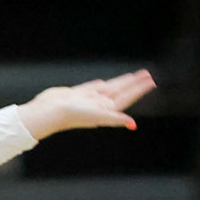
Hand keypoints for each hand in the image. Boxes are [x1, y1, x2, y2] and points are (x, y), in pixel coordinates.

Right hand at [17, 70, 155, 139]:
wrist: (49, 112)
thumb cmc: (71, 115)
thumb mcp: (97, 116)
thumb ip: (115, 119)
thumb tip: (133, 124)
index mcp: (106, 110)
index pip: (128, 97)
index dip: (140, 90)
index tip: (151, 82)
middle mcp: (99, 105)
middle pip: (122, 91)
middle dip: (135, 83)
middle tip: (147, 75)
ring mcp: (89, 99)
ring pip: (110, 88)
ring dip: (121, 82)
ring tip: (131, 77)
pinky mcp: (78, 94)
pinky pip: (93, 88)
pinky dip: (101, 85)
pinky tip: (103, 83)